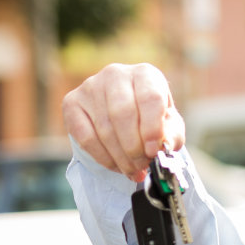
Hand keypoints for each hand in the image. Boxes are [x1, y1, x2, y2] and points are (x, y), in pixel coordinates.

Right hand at [62, 63, 187, 181]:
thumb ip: (172, 135)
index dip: (152, 129)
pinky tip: (116, 165)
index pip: (149, 97)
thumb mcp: (169, 125)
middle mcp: (116, 74)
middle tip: (142, 165)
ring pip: (105, 128)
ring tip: (133, 170)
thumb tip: (164, 147)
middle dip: (134, 148)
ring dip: (120, 157)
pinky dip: (103, 157)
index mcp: (145, 74)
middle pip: (123, 113)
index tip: (154, 151)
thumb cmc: (150, 118)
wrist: (123, 114)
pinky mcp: (72, 102)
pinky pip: (86, 137)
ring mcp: (91, 86)